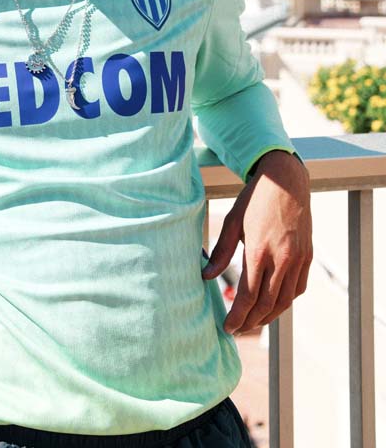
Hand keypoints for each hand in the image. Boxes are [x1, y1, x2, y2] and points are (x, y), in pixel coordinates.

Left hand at [202, 150, 311, 334]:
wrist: (286, 181)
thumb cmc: (255, 199)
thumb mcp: (233, 221)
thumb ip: (221, 252)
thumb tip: (205, 276)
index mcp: (260, 252)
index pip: (248, 297)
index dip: (237, 316)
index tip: (226, 327)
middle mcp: (282, 260)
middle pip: (267, 305)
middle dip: (250, 322)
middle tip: (236, 330)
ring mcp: (298, 260)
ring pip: (284, 301)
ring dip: (268, 317)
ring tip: (252, 322)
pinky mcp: (307, 258)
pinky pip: (297, 289)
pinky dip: (285, 301)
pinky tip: (272, 304)